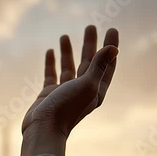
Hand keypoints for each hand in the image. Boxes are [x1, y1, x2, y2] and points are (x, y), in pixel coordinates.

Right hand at [21, 26, 118, 155]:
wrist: (43, 128)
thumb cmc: (67, 107)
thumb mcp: (87, 84)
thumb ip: (99, 65)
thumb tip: (114, 48)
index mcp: (96, 90)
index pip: (107, 64)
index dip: (110, 47)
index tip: (112, 29)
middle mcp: (82, 90)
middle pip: (88, 62)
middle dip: (90, 44)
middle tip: (90, 27)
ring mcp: (65, 91)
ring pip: (69, 67)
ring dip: (68, 51)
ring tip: (65, 35)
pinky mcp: (49, 93)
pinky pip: (52, 74)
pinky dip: (52, 62)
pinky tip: (51, 51)